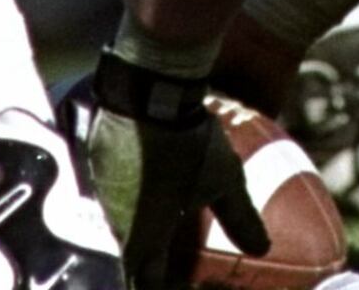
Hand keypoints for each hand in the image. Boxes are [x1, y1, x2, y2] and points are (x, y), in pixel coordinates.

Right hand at [85, 59, 270, 289]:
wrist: (149, 89)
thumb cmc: (189, 142)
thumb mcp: (224, 179)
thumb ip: (239, 218)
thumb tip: (261, 249)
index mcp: (143, 234)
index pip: (145, 283)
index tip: (187, 287)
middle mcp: (115, 220)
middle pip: (134, 255)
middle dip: (157, 264)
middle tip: (184, 260)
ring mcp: (101, 190)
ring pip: (123, 221)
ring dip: (145, 226)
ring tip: (171, 218)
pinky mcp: (97, 163)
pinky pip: (114, 190)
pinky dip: (134, 195)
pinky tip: (154, 180)